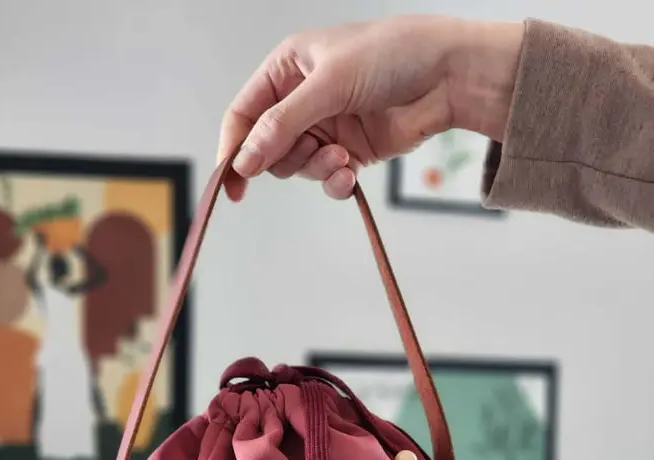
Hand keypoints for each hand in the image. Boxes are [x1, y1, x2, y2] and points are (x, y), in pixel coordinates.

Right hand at [218, 16, 522, 200]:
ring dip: (317, 169)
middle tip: (312, 154)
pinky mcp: (349, 151)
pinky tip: (350, 172)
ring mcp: (326, 126)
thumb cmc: (392, 56)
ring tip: (343, 158)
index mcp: (288, 68)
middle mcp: (302, 98)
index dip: (234, 148)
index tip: (232, 183)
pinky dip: (335, 181)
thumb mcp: (329, 83)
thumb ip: (283, 124)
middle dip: (288, 158)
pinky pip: (326, 178)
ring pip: (297, 167)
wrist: (447, 76)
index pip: (245, 113)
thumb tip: (245, 161)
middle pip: (268, 148)